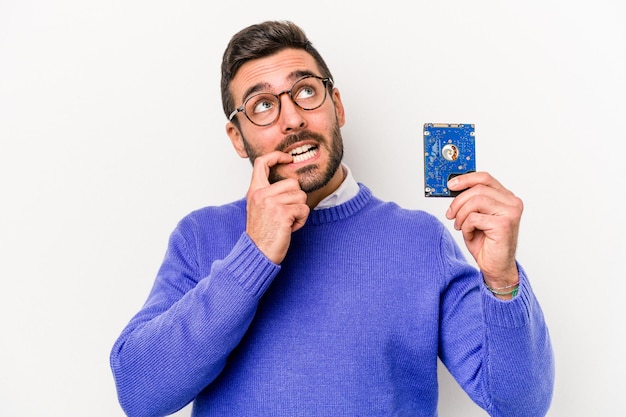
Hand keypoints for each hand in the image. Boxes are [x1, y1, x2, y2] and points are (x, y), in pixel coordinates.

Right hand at [245, 151, 309, 263]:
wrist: (256, 254)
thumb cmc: (261, 234)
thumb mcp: (257, 208)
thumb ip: (268, 193)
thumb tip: (290, 182)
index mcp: (254, 191)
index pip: (262, 163)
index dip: (276, 156)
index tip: (288, 158)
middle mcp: (261, 194)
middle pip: (293, 183)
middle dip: (296, 199)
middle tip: (285, 215)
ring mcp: (271, 203)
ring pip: (301, 196)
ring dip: (299, 211)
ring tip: (286, 222)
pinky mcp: (282, 213)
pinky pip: (304, 210)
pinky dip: (301, 220)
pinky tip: (290, 228)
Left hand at [445, 172, 522, 287]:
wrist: (496, 266)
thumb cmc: (487, 243)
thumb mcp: (475, 216)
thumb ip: (471, 200)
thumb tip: (454, 187)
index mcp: (506, 197)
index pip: (485, 178)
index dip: (465, 179)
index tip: (451, 184)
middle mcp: (511, 202)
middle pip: (478, 189)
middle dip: (458, 201)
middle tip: (450, 214)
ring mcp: (510, 212)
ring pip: (475, 201)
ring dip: (461, 214)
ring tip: (460, 226)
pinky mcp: (504, 224)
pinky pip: (474, 217)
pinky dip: (466, 227)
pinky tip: (470, 234)